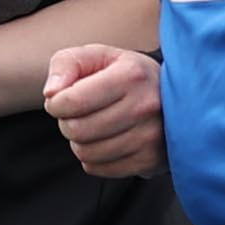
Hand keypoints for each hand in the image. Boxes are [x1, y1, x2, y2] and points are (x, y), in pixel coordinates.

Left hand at [44, 44, 162, 179]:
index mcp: (131, 75)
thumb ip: (66, 64)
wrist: (172, 96)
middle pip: (77, 130)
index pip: (73, 101)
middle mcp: (145, 106)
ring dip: (80, 142)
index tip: (61, 100)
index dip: (55, 104)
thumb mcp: (96, 56)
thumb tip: (51, 93)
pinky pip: (99, 169)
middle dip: (67, 123)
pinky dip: (93, 158)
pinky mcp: (150, 160)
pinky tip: (104, 141)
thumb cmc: (124, 73)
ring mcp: (151, 136)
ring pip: (86, 153)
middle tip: (78, 114)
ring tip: (93, 126)